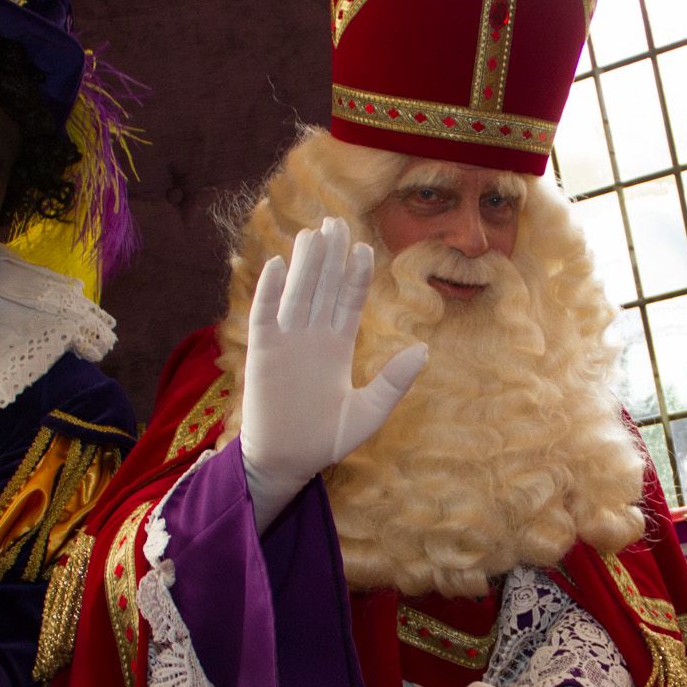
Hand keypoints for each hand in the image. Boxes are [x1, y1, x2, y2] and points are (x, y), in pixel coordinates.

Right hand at [239, 217, 426, 530]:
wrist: (287, 463)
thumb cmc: (327, 441)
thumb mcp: (369, 413)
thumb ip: (393, 383)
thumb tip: (424, 350)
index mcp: (338, 346)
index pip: (349, 302)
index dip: (356, 276)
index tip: (365, 248)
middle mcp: (312, 337)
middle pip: (322, 288)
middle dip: (330, 257)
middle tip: (337, 223)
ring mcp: (285, 342)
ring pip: (296, 294)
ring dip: (304, 265)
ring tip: (313, 234)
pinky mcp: (261, 353)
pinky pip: (264, 316)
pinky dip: (269, 293)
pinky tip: (278, 266)